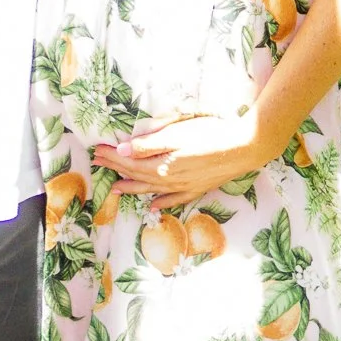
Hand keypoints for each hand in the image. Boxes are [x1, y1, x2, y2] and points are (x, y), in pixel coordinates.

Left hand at [93, 111, 283, 210]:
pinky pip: (174, 200)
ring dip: (132, 187)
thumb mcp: (176, 134)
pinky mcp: (197, 189)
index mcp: (162, 164)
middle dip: (116, 168)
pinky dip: (161, 203)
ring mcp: (184, 187)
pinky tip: (153, 206)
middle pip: (136, 175)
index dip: (112, 156)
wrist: (243, 148)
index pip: (129, 161)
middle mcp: (169, 180)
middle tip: (98, 163)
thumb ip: (149, 144)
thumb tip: (123, 151)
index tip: (97, 150)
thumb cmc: (209, 135)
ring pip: (151, 189)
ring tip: (116, 188)